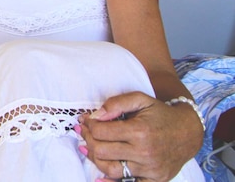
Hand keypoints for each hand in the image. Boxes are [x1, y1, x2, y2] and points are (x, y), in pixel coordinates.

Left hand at [78, 91, 203, 181]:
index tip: (86, 121)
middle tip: (85, 133)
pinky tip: (100, 179)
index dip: (89, 125)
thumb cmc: (161, 114)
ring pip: (110, 169)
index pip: (101, 132)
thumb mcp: (140, 99)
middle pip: (102, 151)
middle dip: (89, 140)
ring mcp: (150, 168)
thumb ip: (116, 103)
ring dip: (96, 159)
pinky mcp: (155, 179)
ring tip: (92, 148)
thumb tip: (95, 116)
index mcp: (140, 131)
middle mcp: (145, 152)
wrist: (188, 131)